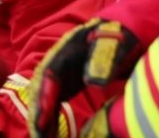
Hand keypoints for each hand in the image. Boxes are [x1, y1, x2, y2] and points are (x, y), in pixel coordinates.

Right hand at [28, 19, 138, 136]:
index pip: (49, 75)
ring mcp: (61, 75)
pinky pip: (54, 103)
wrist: (122, 31)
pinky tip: (51, 134)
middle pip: (41, 89)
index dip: (44, 98)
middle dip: (37, 113)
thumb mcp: (113, 44)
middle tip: (38, 135)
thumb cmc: (117, 36)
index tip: (41, 119)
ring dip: (42, 119)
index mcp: (66, 52)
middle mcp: (57, 64)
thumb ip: (102, 60)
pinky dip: (51, 119)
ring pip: (45, 99)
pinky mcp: (67, 84)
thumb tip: (91, 82)